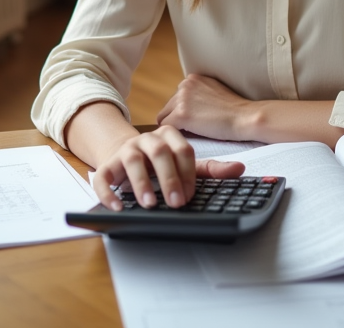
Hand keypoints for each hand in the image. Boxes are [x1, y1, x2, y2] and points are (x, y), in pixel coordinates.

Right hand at [91, 124, 243, 211]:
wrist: (124, 156)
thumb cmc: (161, 164)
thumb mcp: (186, 166)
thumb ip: (211, 169)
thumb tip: (239, 169)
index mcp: (168, 136)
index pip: (182, 150)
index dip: (187, 174)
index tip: (190, 195)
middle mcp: (146, 140)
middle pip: (159, 153)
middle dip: (168, 178)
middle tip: (176, 202)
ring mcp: (125, 151)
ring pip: (132, 161)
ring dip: (141, 183)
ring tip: (150, 204)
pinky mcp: (106, 166)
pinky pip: (103, 177)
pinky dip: (108, 193)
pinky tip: (118, 206)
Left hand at [156, 74, 253, 140]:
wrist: (246, 117)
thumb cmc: (236, 110)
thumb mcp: (215, 92)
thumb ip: (200, 94)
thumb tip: (189, 107)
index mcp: (193, 78)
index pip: (177, 98)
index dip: (185, 112)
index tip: (197, 121)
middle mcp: (185, 84)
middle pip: (168, 107)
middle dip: (178, 119)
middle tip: (194, 130)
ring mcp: (181, 99)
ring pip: (165, 118)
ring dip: (176, 127)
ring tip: (192, 135)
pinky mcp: (180, 114)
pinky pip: (167, 128)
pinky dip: (175, 135)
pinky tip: (188, 138)